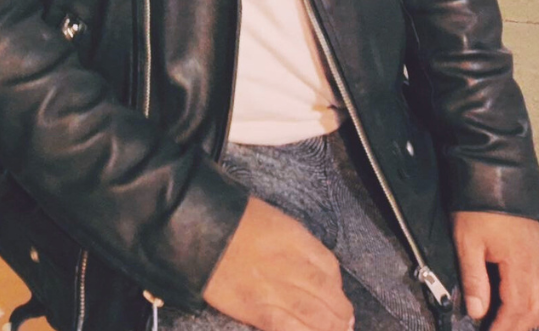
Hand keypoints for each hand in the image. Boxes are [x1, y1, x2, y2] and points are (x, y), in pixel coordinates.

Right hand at [203, 196, 353, 330]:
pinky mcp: (256, 309)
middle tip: (344, 323)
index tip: (335, 293)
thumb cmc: (228, 218)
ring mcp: (274, 288)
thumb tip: (307, 265)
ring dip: (330, 328)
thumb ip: (290, 241)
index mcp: (293, 236)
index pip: (328, 265)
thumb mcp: (269, 218)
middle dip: (340, 312)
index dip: (336, 284)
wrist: (194, 227)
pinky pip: (288, 328)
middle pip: (327, 293)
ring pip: (315, 315)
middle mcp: (290, 262)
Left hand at [452, 211, 538, 330]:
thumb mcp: (467, 242)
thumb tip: (476, 312)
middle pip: (536, 308)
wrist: (492, 176)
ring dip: (537, 316)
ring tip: (518, 323)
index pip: (517, 308)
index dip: (505, 327)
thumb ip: (473, 279)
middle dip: (519, 326)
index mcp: (520, 263)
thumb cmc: (477, 208)